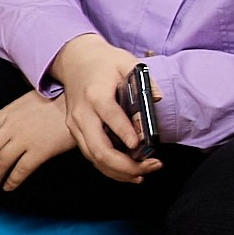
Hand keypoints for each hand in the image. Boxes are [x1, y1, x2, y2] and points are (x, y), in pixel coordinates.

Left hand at [0, 89, 76, 189]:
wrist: (76, 102)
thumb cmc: (52, 100)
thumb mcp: (23, 102)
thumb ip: (9, 115)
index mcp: (5, 114)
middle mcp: (11, 128)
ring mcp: (25, 139)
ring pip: (0, 163)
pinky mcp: (40, 151)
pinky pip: (20, 170)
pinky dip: (12, 181)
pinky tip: (8, 187)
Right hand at [50, 33, 160, 183]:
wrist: (75, 60)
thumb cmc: (103, 62)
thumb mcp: (126, 62)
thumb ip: (144, 81)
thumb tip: (158, 100)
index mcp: (95, 95)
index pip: (110, 116)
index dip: (125, 132)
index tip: (141, 144)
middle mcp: (82, 114)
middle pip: (99, 148)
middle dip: (126, 164)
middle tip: (151, 165)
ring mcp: (76, 125)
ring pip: (94, 158)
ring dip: (119, 171)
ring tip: (143, 173)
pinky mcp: (76, 132)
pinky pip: (91, 156)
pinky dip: (109, 168)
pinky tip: (128, 173)